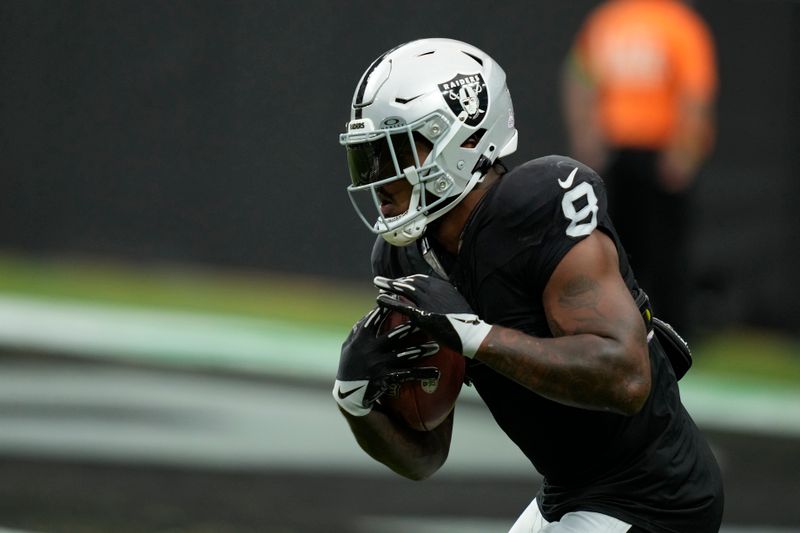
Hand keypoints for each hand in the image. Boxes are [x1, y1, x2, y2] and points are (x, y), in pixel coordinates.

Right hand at [333, 306, 439, 415]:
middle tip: (425, 320)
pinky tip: (436, 373)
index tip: (398, 298)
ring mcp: (378, 364)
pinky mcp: (385, 378)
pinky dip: (422, 373)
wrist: (347, 394)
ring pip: (404, 355)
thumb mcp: (349, 346)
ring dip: (421, 350)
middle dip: (410, 328)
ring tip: (436, 347)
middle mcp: (369, 350)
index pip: (374, 320)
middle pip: (394, 335)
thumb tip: (372, 311)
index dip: (386, 309)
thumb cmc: (350, 366)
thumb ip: (359, 329)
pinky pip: (407, 375)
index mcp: (360, 339)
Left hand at [374, 274, 491, 357]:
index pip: (420, 279)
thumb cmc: (467, 323)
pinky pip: (401, 305)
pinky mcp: (422, 315)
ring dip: (388, 285)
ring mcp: (427, 302)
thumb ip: (445, 299)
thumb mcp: (456, 304)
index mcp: (443, 286)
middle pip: (409, 281)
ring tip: (377, 283)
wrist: (473, 334)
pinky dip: (389, 301)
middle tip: (381, 280)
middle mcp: (434, 290)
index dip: (406, 279)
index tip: (397, 282)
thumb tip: (437, 301)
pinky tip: (379, 299)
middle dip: (394, 281)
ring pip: (403, 289)